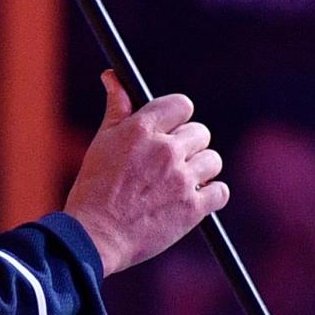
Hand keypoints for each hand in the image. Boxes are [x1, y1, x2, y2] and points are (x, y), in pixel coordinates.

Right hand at [63, 71, 228, 275]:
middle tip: (168, 164)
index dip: (177, 118)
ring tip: (177, 184)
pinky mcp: (193, 208)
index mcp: (142, 129)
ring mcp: (182, 179)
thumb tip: (113, 77)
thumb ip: (117, 107)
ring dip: (200, 170)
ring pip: (213, 160)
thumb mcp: (102, 142)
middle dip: (188, 147)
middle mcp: (165, 150)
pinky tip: (189, 200)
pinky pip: (220, 191)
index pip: (181, 105)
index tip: (170, 131)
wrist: (95, 237)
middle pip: (200, 133)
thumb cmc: (94, 189)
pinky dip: (210, 195)